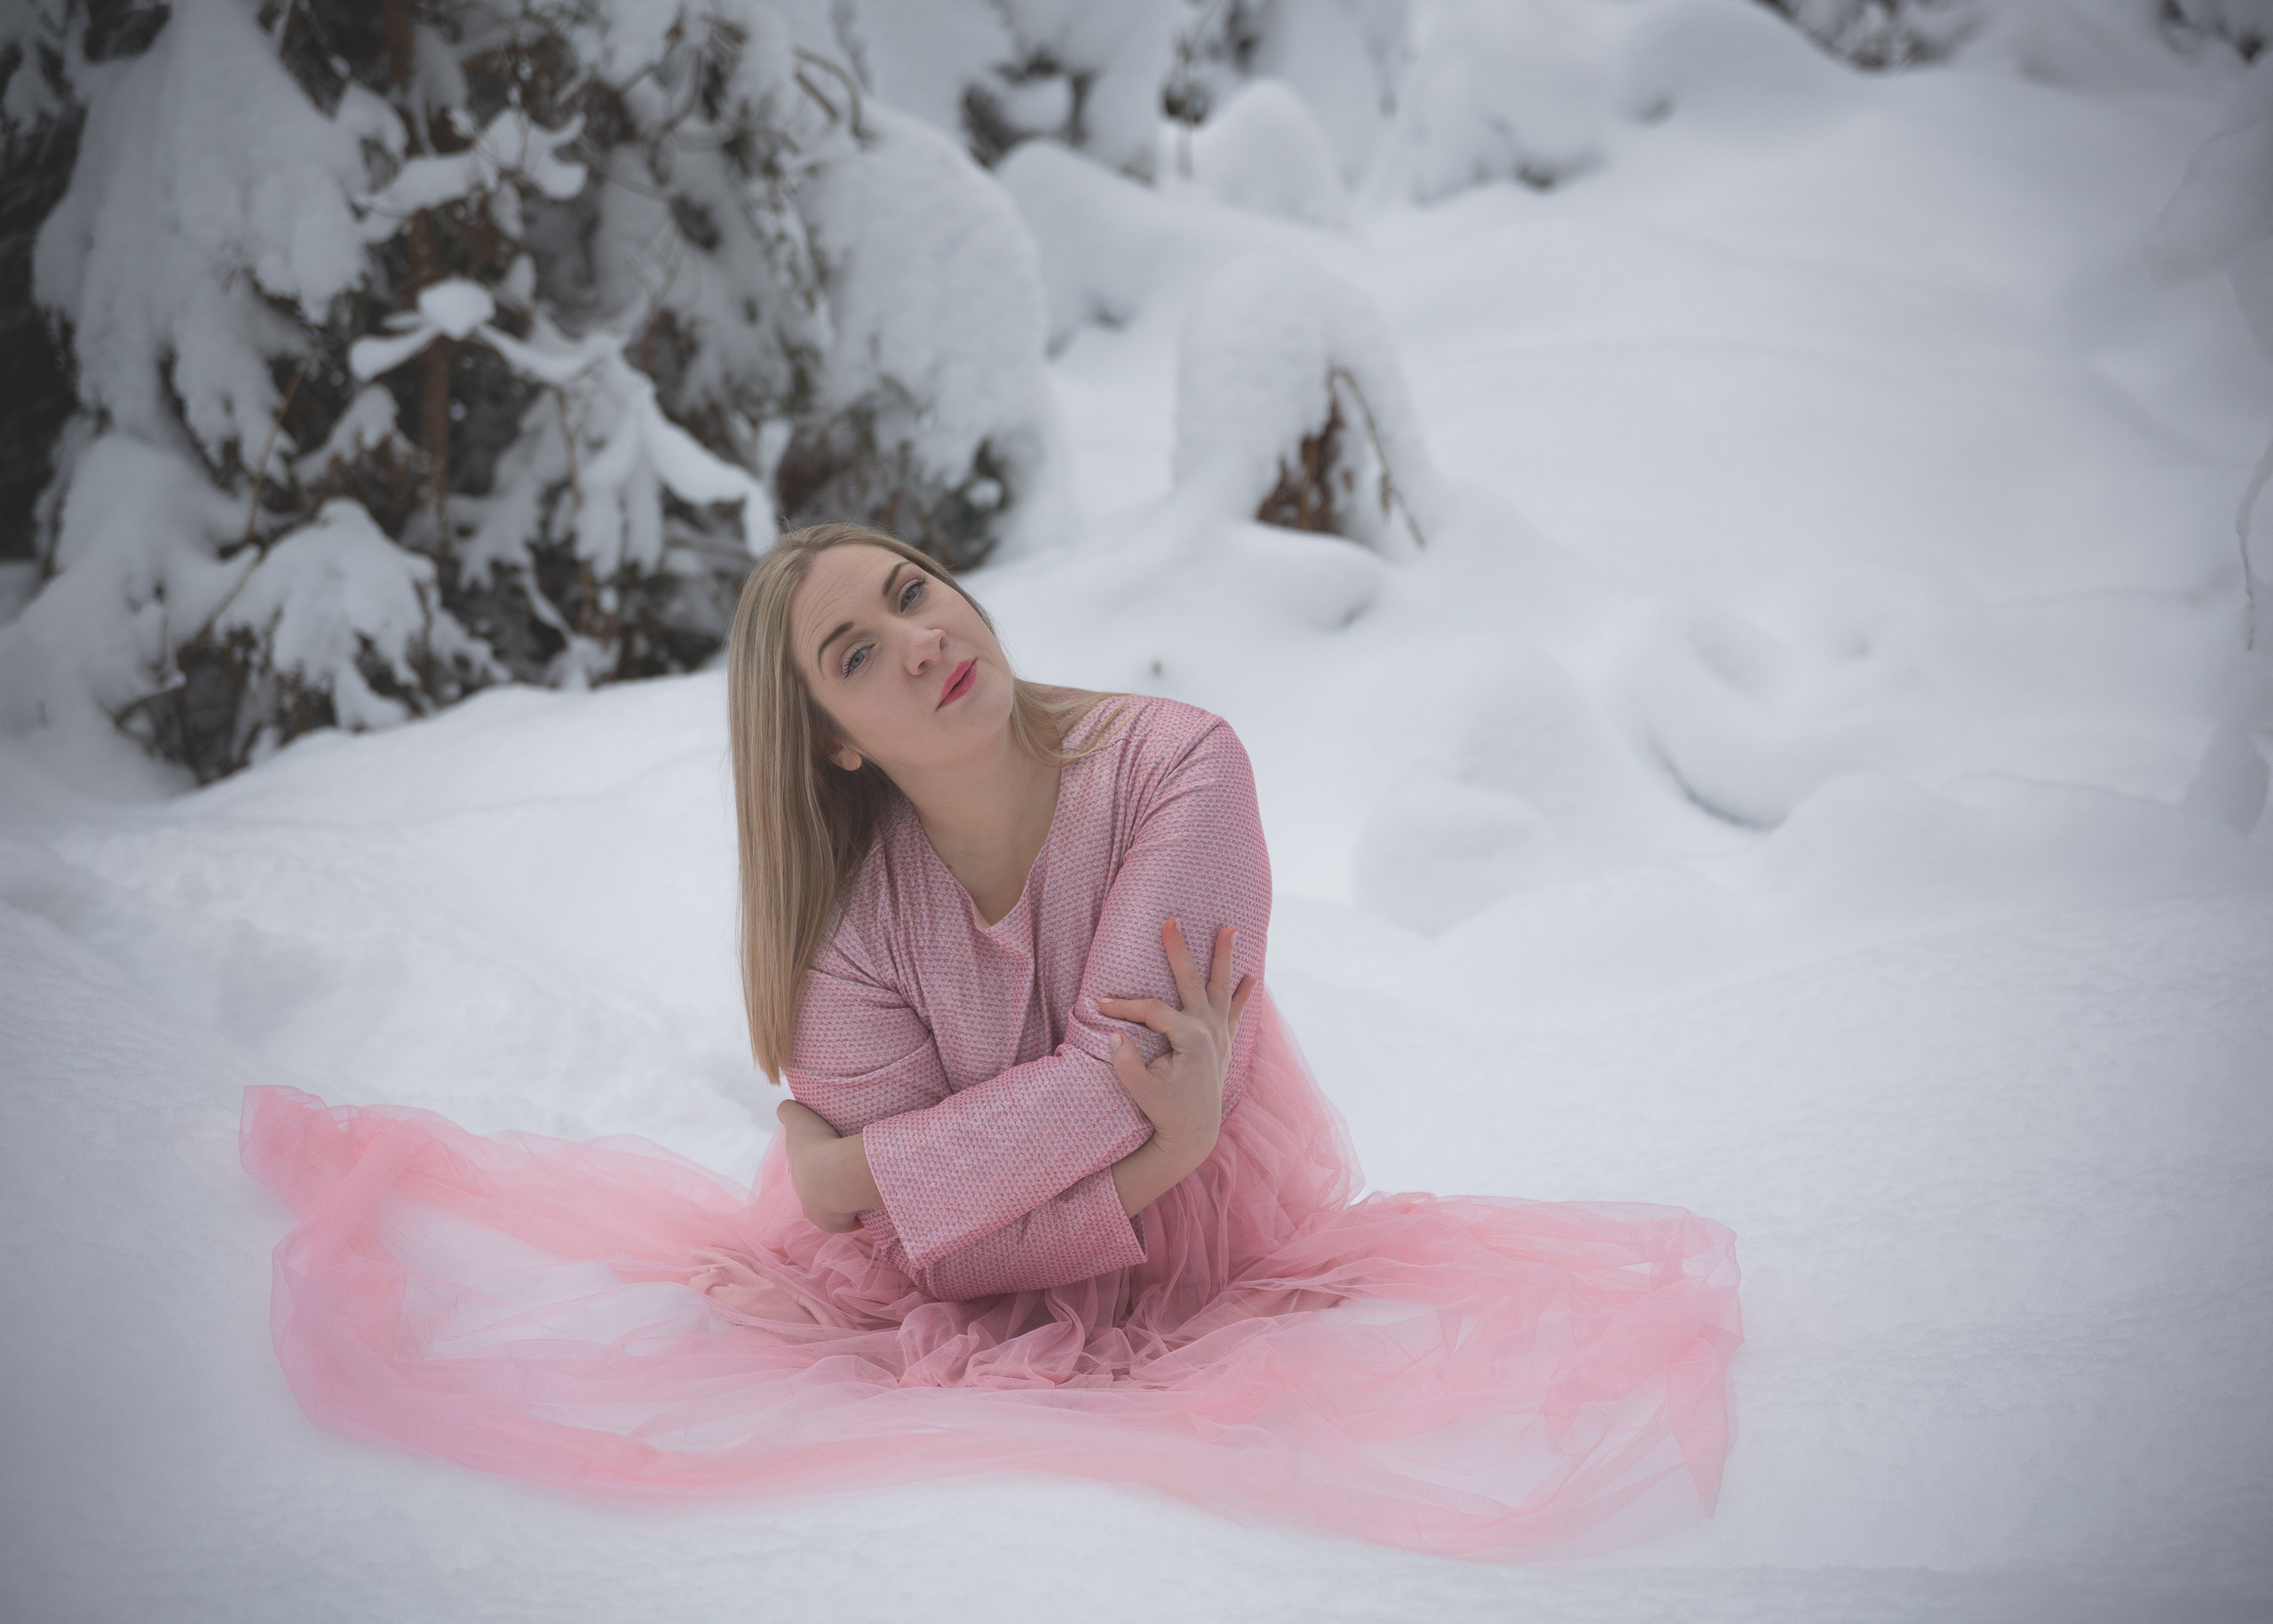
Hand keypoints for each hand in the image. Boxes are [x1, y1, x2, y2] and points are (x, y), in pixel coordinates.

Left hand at [776, 1098, 861, 1232]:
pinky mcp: (840, 1225)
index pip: (803, 1172)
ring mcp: (823, 1217)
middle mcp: (806, 1202)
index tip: (827, 1154)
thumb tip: (786, 1107)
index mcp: (797, 1178)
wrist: (835, 1175)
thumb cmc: (815, 1145)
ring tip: (860, 1185)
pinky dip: (859, 1216)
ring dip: (846, 1201)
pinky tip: (868, 1204)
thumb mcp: (797, 1119)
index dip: (814, 1163)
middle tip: (847, 1169)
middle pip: (819, 1193)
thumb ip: (788, 1111)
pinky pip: (852, 1222)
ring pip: (835, 1210)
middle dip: (830, 1185)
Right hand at [1098, 919, 1256, 1163]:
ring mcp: (1219, 1035)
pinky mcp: (1223, 1043)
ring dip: (1224, 958)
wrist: (1194, 1133)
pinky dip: (1243, 993)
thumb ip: (1126, 1064)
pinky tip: (1251, 975)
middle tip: (1172, 920)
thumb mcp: (1141, 1091)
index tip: (1099, 1005)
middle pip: (1191, 981)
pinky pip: (1235, 1011)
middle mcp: (1209, 1030)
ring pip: (1221, 988)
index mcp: (1191, 1039)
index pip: (1152, 1010)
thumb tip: (1112, 1034)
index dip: (1124, 1006)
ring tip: (1231, 929)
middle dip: (1179, 950)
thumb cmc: (1165, 1112)